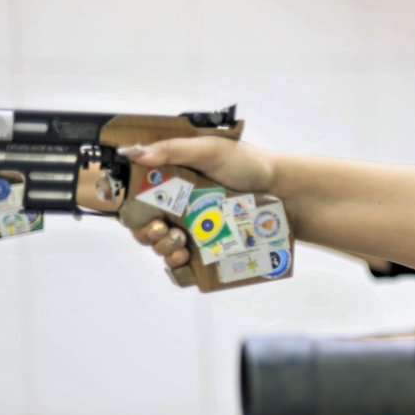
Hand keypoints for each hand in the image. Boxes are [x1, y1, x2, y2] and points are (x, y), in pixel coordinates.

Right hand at [119, 136, 275, 269]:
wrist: (283, 189)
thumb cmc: (247, 164)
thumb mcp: (208, 150)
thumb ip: (172, 150)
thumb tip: (132, 152)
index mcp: (171, 182)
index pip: (137, 200)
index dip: (130, 209)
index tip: (138, 213)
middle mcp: (178, 207)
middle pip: (144, 226)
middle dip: (146, 232)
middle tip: (163, 228)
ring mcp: (193, 229)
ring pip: (161, 246)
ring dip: (162, 248)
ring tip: (178, 242)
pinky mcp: (208, 248)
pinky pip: (184, 263)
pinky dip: (177, 264)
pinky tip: (184, 257)